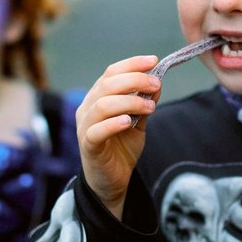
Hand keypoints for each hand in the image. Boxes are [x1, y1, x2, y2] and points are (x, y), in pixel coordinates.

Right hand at [76, 55, 160, 218]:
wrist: (112, 181)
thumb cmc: (121, 148)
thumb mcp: (138, 122)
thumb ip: (144, 103)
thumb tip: (157, 82)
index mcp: (98, 97)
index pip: (111, 72)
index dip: (132, 64)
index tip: (153, 61)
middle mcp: (88, 108)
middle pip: (107, 84)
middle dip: (135, 80)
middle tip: (156, 85)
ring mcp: (85, 127)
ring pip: (102, 105)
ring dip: (129, 101)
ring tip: (150, 107)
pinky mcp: (88, 146)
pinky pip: (97, 131)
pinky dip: (113, 123)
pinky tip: (129, 121)